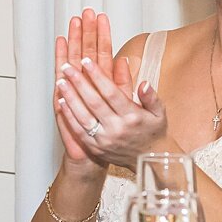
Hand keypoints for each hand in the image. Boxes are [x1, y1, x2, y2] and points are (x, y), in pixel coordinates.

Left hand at [55, 16, 170, 170]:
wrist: (148, 160)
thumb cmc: (153, 133)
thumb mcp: (159, 113)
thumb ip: (151, 97)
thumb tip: (144, 83)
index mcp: (132, 117)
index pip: (111, 93)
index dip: (98, 76)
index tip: (87, 62)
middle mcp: (117, 128)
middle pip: (94, 102)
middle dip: (79, 82)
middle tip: (68, 67)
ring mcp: (105, 140)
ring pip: (83, 116)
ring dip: (70, 97)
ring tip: (61, 81)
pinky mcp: (96, 148)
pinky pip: (79, 130)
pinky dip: (69, 116)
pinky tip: (62, 102)